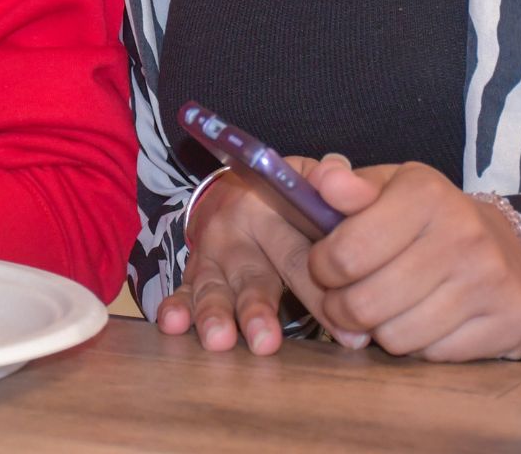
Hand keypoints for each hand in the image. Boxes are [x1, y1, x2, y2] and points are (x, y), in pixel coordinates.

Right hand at [154, 163, 363, 354]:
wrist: (239, 191)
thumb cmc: (290, 199)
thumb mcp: (310, 183)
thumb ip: (335, 183)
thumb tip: (338, 178)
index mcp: (270, 207)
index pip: (298, 252)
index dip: (321, 295)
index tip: (347, 334)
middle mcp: (236, 229)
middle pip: (252, 275)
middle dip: (257, 310)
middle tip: (266, 341)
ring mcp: (211, 253)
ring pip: (213, 287)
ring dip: (214, 314)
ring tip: (220, 339)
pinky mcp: (192, 272)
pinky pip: (182, 289)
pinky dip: (176, 307)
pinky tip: (173, 323)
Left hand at [304, 161, 520, 361]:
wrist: (505, 244)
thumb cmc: (427, 217)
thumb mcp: (386, 189)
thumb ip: (343, 186)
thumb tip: (323, 180)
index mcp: (425, 193)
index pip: (346, 253)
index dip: (321, 268)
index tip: (324, 266)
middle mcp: (463, 233)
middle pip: (366, 303)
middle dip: (341, 307)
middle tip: (343, 297)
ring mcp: (490, 280)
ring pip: (396, 337)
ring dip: (378, 329)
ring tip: (383, 307)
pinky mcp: (509, 320)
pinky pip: (433, 355)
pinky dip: (417, 345)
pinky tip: (422, 319)